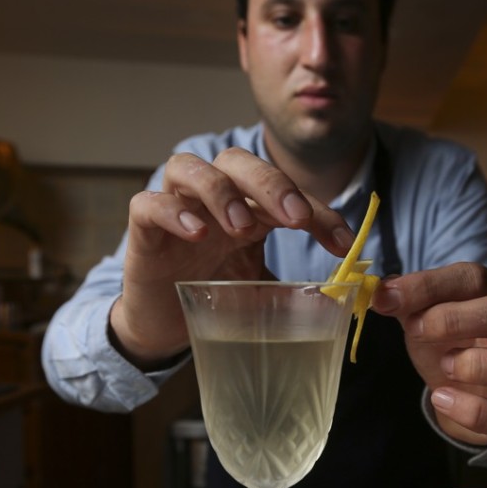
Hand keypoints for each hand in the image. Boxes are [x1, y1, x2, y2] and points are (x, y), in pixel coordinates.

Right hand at [111, 147, 354, 364]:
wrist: (164, 326)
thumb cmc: (213, 295)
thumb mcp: (261, 289)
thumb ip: (294, 287)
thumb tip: (342, 298)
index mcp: (247, 205)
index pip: (287, 193)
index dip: (319, 212)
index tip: (343, 244)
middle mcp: (211, 197)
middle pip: (237, 161)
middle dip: (271, 183)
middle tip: (294, 218)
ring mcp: (175, 207)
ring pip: (189, 167)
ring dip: (220, 191)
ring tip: (240, 226)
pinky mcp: (143, 229)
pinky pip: (149, 203)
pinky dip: (172, 211)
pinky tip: (196, 232)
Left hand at [369, 262, 486, 446]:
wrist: (461, 388)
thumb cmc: (447, 340)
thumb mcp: (423, 315)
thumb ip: (404, 301)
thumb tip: (380, 293)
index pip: (473, 278)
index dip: (428, 285)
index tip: (388, 299)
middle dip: (459, 319)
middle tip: (418, 330)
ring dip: (483, 365)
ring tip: (445, 366)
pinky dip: (476, 412)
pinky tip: (442, 399)